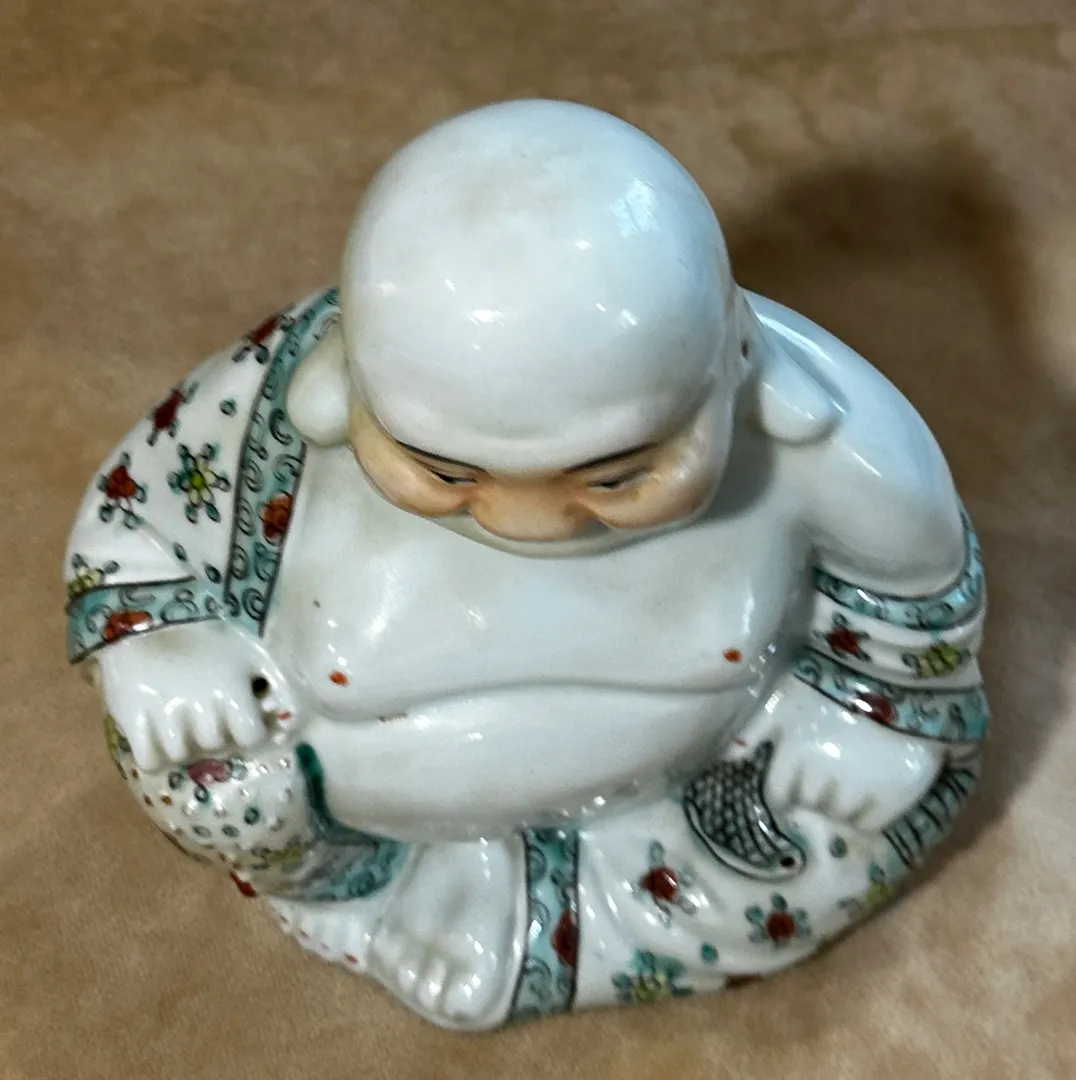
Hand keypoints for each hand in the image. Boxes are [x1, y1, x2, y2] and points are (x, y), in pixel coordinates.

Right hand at [96, 621, 292, 771]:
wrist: (147, 612)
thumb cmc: (208, 633)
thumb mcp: (250, 653)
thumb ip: (275, 684)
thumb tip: (289, 724)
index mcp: (232, 687)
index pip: (249, 736)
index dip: (245, 732)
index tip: (238, 723)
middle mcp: (201, 704)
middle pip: (213, 744)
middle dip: (211, 735)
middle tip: (204, 719)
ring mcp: (165, 711)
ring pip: (180, 754)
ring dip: (181, 745)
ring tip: (179, 725)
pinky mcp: (132, 714)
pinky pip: (148, 758)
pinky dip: (153, 755)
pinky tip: (154, 737)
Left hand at [752, 679, 945, 832]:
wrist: (890, 674)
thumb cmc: (828, 683)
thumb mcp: (782, 702)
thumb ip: (754, 733)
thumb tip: (727, 759)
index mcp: (792, 757)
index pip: (779, 796)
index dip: (786, 791)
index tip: (796, 782)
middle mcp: (821, 780)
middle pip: (810, 804)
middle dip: (814, 792)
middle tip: (829, 769)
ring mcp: (858, 790)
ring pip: (839, 816)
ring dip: (841, 803)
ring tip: (852, 776)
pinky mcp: (894, 795)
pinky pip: (871, 824)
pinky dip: (868, 814)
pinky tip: (872, 791)